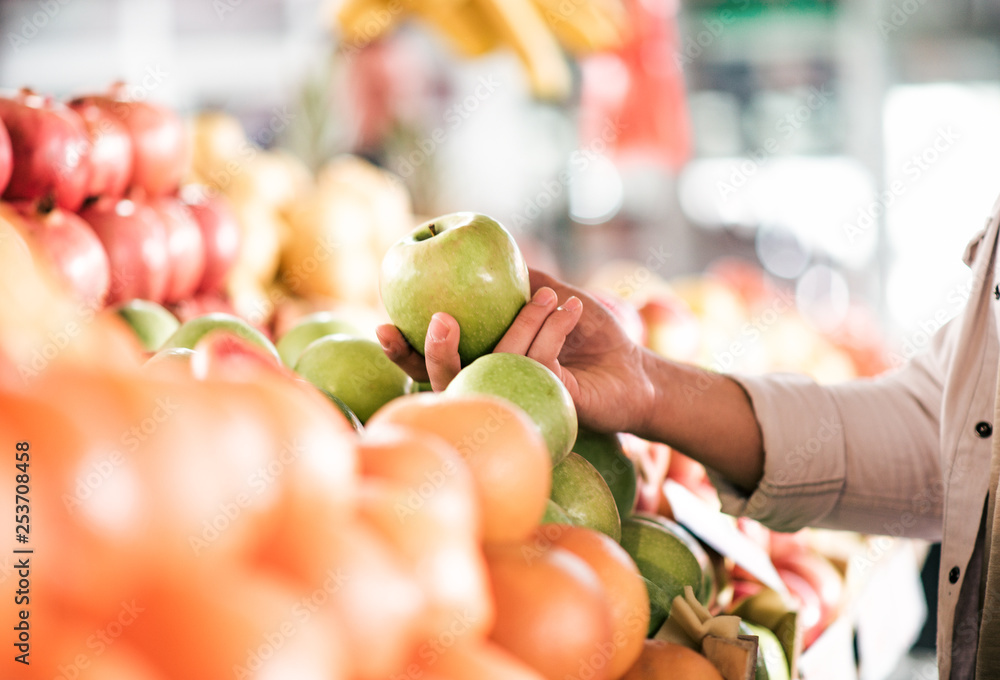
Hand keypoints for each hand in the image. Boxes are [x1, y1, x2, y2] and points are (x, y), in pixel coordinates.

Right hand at [376, 269, 656, 434]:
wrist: (634, 367)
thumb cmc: (590, 334)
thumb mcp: (550, 297)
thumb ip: (515, 281)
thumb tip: (477, 250)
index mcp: (482, 364)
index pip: (430, 364)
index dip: (401, 351)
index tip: (384, 324)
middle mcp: (492, 388)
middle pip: (444, 382)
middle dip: (433, 354)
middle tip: (440, 321)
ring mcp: (517, 400)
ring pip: (495, 366)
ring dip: (522, 324)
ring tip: (547, 296)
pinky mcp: (546, 406)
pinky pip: (535, 365)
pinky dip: (551, 331)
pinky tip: (567, 309)